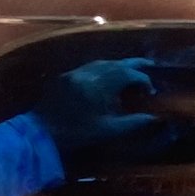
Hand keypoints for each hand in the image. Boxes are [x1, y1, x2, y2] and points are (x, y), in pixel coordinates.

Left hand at [37, 56, 166, 153]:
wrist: (40, 133)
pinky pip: (90, 67)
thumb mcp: (107, 130)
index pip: (128, 74)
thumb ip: (133, 123)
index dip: (143, 80)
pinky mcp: (66, 76)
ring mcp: (76, 73)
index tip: (151, 90)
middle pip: (116, 63)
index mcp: (100, 85)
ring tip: (132, 69)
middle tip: (150, 64)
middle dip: (135, 64)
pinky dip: (104, 68)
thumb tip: (154, 118)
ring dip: (119, 64)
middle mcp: (88, 73)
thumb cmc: (76, 133)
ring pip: (103, 62)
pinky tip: (109, 74)